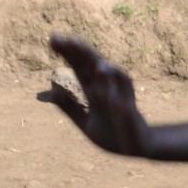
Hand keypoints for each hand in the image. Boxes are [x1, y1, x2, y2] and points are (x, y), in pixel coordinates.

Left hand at [48, 33, 153, 156]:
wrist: (137, 148)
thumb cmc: (112, 134)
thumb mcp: (85, 123)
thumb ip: (69, 108)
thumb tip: (50, 91)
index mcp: (94, 93)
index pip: (80, 69)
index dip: (68, 53)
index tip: (53, 39)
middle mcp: (107, 90)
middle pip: (92, 67)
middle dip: (79, 52)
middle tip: (61, 38)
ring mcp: (120, 98)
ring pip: (111, 78)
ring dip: (101, 68)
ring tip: (89, 57)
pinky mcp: (130, 113)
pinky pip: (125, 98)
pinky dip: (118, 85)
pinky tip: (109, 75)